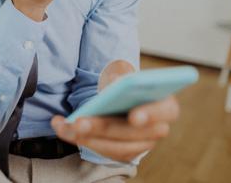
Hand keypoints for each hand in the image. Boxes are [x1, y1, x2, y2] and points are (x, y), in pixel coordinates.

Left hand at [50, 62, 179, 162]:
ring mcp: (142, 145)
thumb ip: (122, 77)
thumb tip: (115, 82)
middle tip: (80, 122)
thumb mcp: (125, 77)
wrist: (123, 102)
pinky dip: (82, 140)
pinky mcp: (125, 153)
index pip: (166, 111)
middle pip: (133, 133)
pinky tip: (64, 129)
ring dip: (88, 138)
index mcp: (165, 105)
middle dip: (104, 128)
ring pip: (116, 147)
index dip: (150, 114)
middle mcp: (158, 129)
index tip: (134, 116)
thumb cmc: (126, 88)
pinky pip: (104, 152)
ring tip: (66, 126)